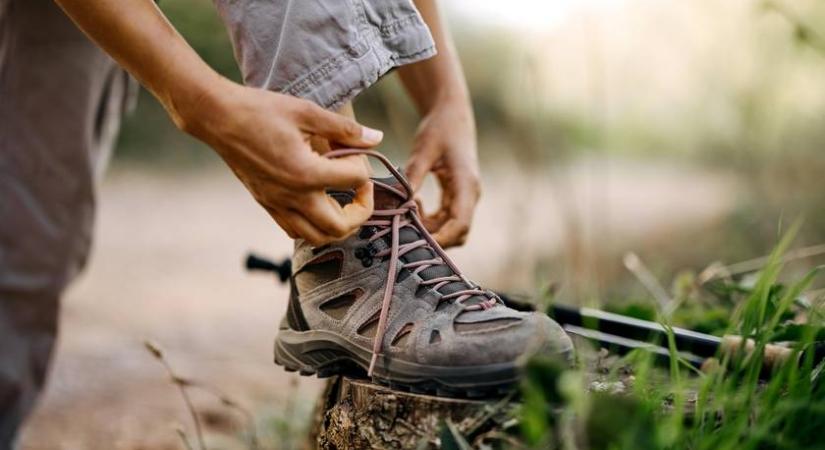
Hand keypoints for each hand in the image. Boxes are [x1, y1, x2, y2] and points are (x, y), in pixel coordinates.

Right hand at [181, 79, 381, 245]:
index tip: (356, 151)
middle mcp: (293, 196)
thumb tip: (376, 138)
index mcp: (307, 173)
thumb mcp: (307, 112)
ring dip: (338, 225)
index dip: (364, 165)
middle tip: (361, 191)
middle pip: (340, 227)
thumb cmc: (261, 110)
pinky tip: (317, 203)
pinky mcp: (266, 204)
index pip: (355, 181)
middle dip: (361, 211)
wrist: (218, 117)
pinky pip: (294, 230)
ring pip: (317, 237)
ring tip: (343, 202)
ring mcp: (277, 204)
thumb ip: (345, 129)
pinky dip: (313, 225)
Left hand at [405, 97, 479, 247]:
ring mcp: (464, 197)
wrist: (451, 113)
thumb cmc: (439, 127)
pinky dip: (430, 219)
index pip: (461, 223)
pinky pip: (445, 218)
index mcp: (467, 185)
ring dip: (430, 227)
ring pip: (451, 228)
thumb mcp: (423, 150)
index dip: (443, 239)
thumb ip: (414, 175)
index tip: (419, 243)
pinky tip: (414, 203)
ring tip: (408, 209)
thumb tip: (401, 201)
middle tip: (406, 228)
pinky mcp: (456, 196)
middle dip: (434, 237)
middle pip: (458, 232)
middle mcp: (470, 195)